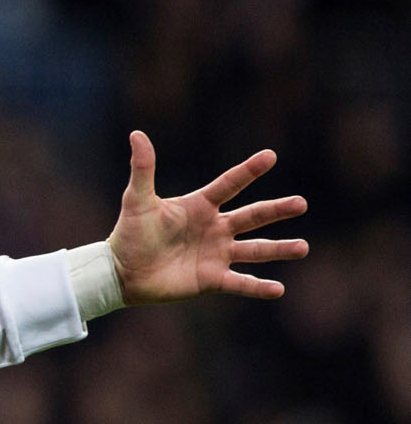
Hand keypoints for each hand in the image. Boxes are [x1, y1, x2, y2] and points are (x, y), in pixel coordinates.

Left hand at [106, 131, 308, 304]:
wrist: (121, 272)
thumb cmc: (130, 233)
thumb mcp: (137, 200)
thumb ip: (143, 169)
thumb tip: (136, 134)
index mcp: (201, 206)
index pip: (229, 185)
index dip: (248, 171)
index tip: (270, 156)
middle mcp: (215, 228)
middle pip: (252, 216)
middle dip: (277, 210)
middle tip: (301, 203)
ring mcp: (217, 254)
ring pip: (255, 250)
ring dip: (279, 249)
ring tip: (303, 247)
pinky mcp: (212, 279)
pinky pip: (240, 283)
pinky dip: (258, 287)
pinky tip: (278, 289)